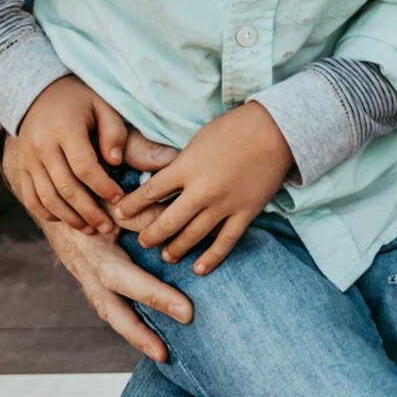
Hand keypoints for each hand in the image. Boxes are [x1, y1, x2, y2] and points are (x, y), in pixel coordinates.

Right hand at [10, 75, 129, 234]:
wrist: (38, 92)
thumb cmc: (80, 100)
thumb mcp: (102, 105)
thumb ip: (113, 131)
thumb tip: (116, 162)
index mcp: (64, 129)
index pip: (83, 166)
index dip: (103, 186)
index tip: (120, 199)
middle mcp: (42, 147)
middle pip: (65, 188)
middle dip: (89, 211)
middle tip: (110, 227)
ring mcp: (29, 159)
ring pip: (47, 198)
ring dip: (71, 218)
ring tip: (94, 229)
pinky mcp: (22, 168)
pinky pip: (31, 198)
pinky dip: (49, 214)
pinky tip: (69, 221)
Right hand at [14, 129, 190, 360]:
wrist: (50, 181)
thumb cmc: (87, 179)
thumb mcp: (112, 187)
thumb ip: (144, 199)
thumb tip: (180, 203)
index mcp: (94, 249)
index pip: (130, 280)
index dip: (157, 296)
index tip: (188, 312)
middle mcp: (87, 267)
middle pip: (111, 309)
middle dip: (138, 332)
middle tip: (167, 353)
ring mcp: (85, 274)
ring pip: (107, 310)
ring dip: (131, 333)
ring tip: (161, 354)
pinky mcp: (89, 274)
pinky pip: (107, 302)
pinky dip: (124, 318)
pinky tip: (147, 331)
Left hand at [108, 101, 292, 275]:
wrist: (277, 129)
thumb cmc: (235, 127)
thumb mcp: (198, 140)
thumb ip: (181, 163)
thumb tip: (163, 179)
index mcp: (185, 167)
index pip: (149, 192)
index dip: (131, 206)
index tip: (119, 214)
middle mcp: (201, 190)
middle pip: (167, 221)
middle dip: (150, 235)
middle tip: (142, 242)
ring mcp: (224, 204)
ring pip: (192, 236)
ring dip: (176, 248)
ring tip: (166, 256)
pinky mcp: (245, 212)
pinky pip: (225, 241)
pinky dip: (211, 257)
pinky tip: (199, 269)